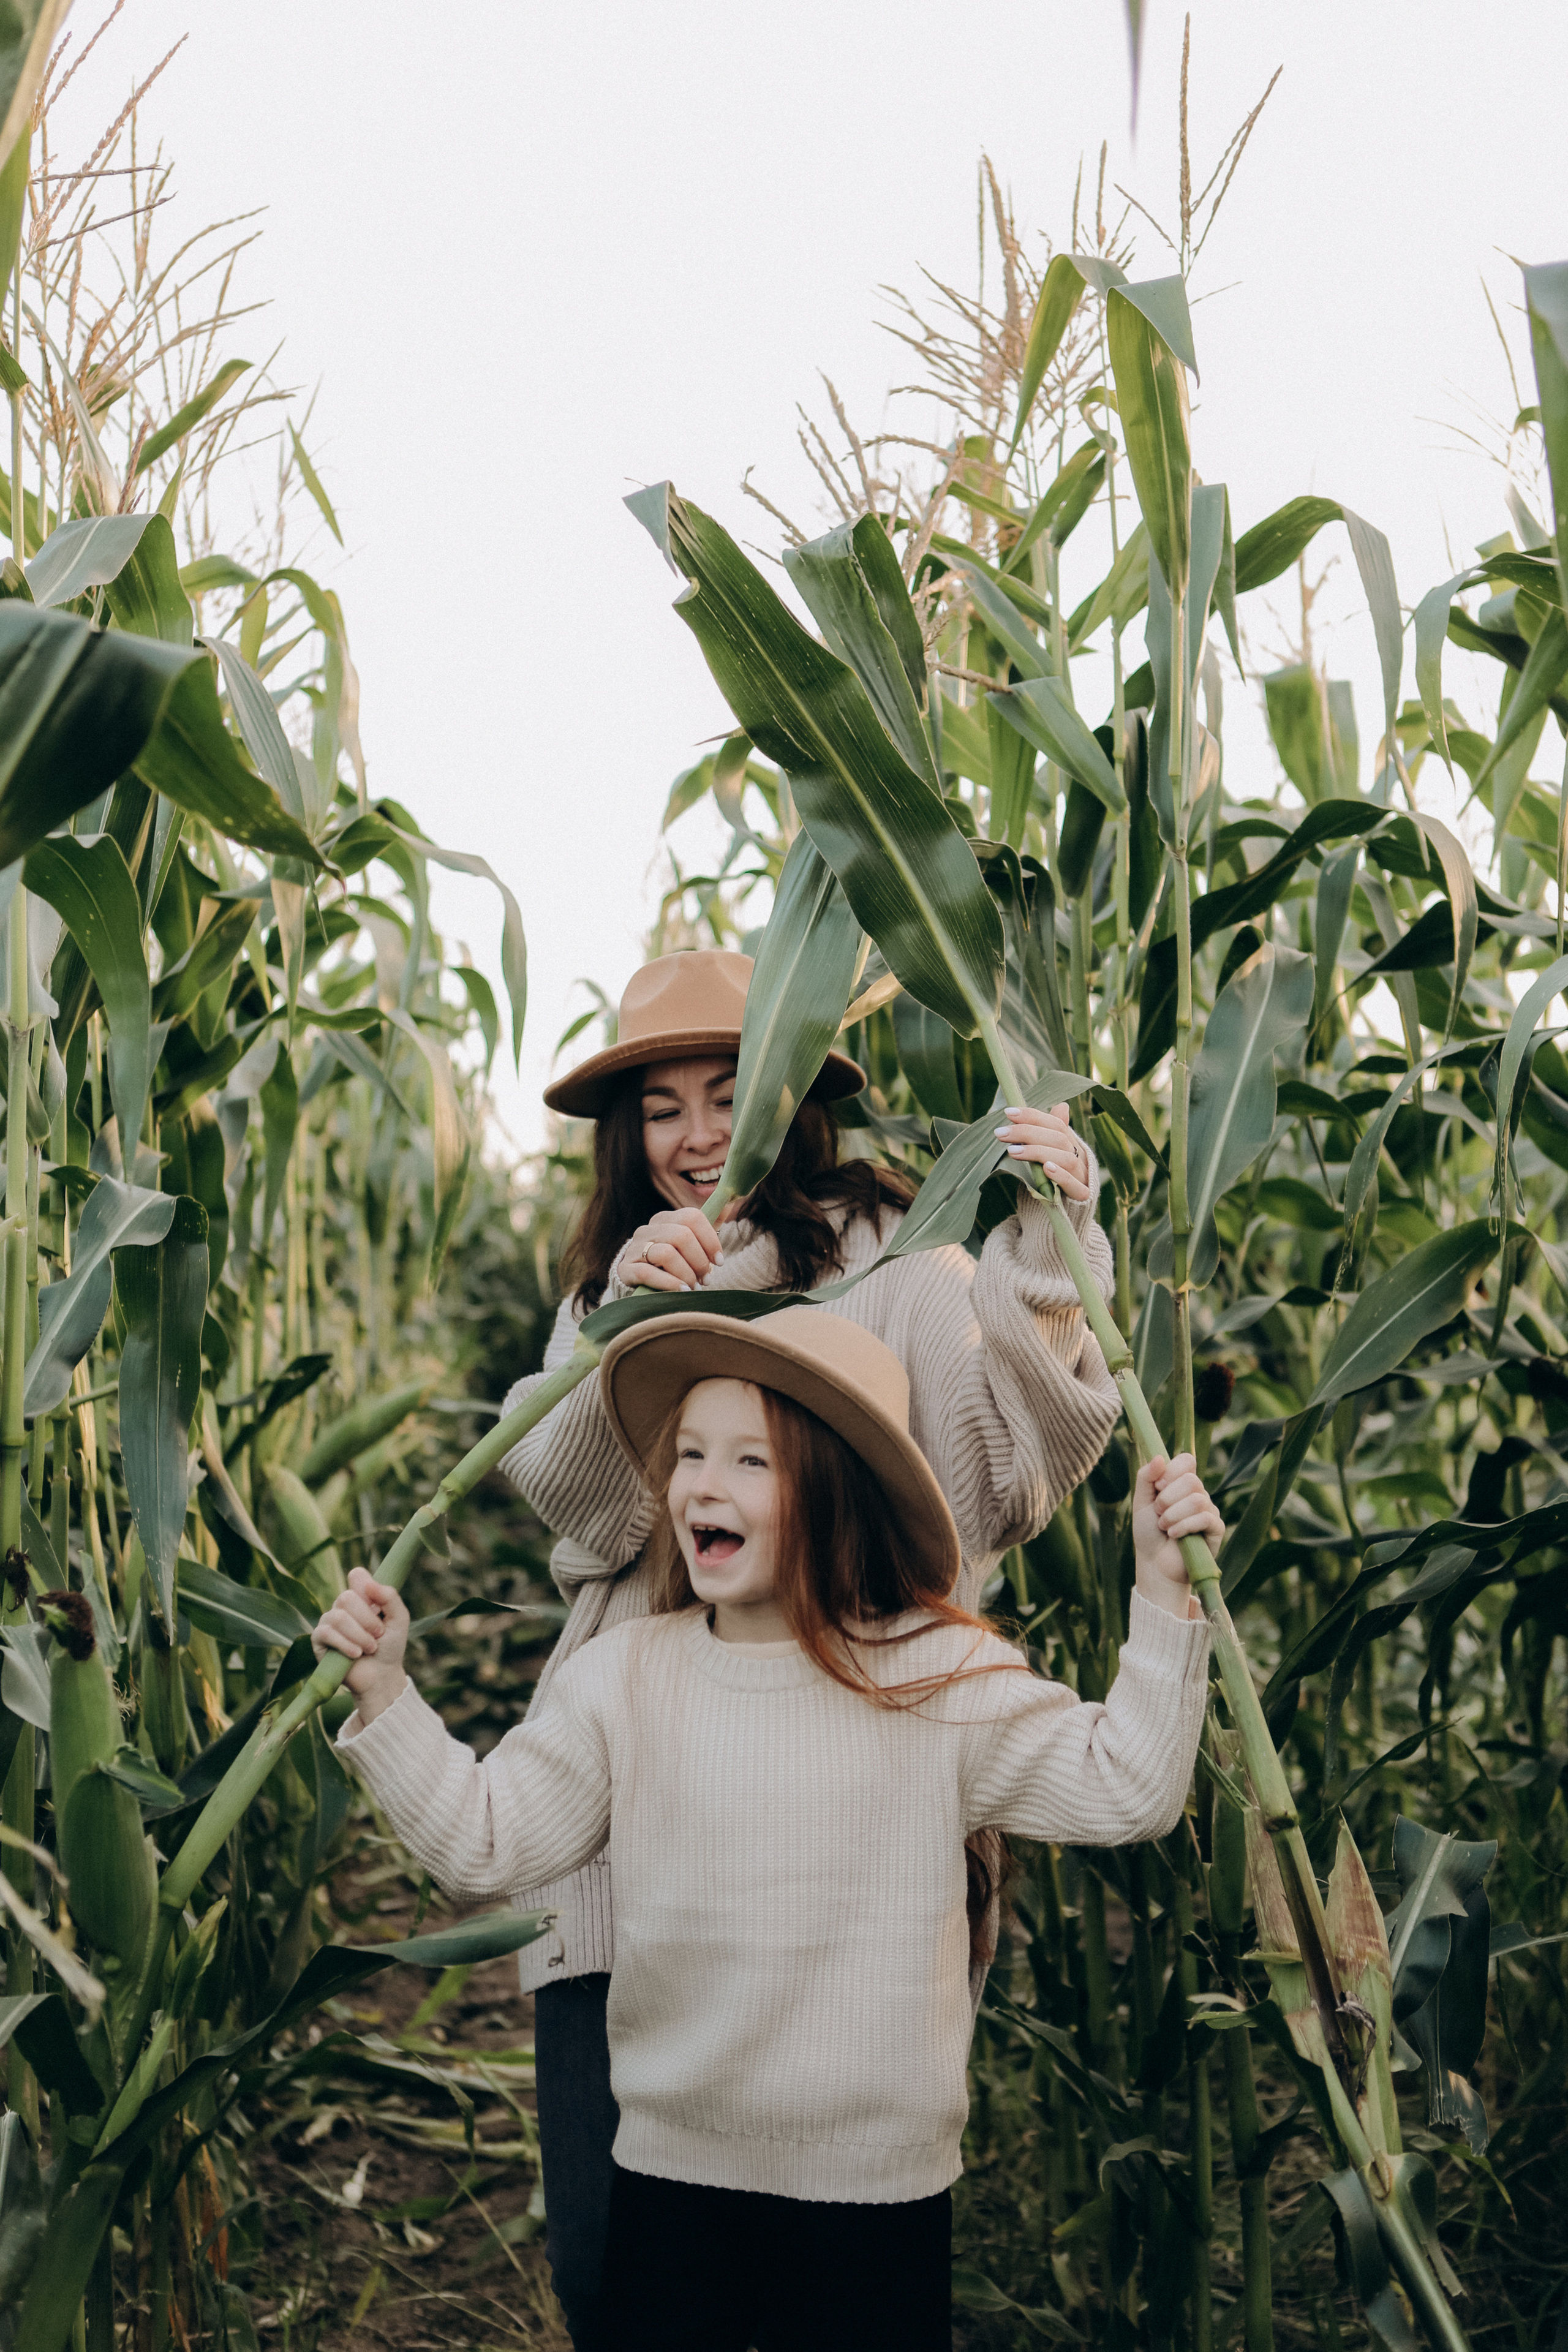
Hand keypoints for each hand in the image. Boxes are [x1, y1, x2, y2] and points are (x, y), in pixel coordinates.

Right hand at [312, 1568, 409, 1720]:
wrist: (381, 1675)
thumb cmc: (389, 1646)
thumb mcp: (399, 1619)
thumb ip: (389, 1597)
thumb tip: (368, 1582)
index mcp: (362, 1597)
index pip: (356, 1576)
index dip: (364, 1585)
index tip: (377, 1605)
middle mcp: (342, 1606)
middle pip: (346, 1597)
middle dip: (367, 1619)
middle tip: (378, 1634)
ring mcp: (328, 1622)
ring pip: (337, 1617)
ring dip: (359, 1635)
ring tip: (370, 1648)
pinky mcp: (318, 1640)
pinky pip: (325, 1633)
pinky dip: (345, 1644)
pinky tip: (356, 1654)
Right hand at [620, 1205, 728, 1291]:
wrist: (637, 1280)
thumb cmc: (671, 1262)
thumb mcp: (689, 1244)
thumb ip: (707, 1228)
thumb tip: (729, 1204)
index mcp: (665, 1219)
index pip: (692, 1217)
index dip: (710, 1240)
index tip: (719, 1261)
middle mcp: (648, 1229)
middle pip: (682, 1235)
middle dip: (699, 1261)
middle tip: (706, 1279)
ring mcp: (635, 1248)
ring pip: (667, 1254)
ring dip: (686, 1273)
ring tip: (693, 1287)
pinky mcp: (626, 1269)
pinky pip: (648, 1273)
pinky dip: (669, 1283)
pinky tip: (681, 1290)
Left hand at [993, 1102, 1093, 1201]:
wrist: (1064, 1217)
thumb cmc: (1052, 1184)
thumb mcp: (1050, 1156)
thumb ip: (1049, 1135)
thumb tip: (1062, 1106)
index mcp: (1072, 1145)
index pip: (1056, 1124)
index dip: (1033, 1116)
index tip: (1008, 1112)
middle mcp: (1080, 1158)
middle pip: (1058, 1138)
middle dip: (1027, 1132)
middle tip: (1000, 1133)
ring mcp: (1083, 1178)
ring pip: (1067, 1158)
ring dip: (1038, 1152)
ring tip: (1012, 1151)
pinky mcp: (1082, 1198)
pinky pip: (1075, 1185)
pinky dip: (1061, 1175)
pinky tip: (1045, 1168)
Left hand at [1132, 1453, 1222, 1619]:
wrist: (1155, 1564)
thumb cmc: (1148, 1533)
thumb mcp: (1141, 1502)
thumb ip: (1146, 1478)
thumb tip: (1159, 1457)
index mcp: (1180, 1484)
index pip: (1187, 1461)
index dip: (1172, 1471)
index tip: (1158, 1486)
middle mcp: (1198, 1494)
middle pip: (1191, 1480)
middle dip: (1168, 1497)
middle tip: (1158, 1513)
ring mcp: (1209, 1510)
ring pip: (1197, 1499)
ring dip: (1173, 1514)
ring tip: (1164, 1527)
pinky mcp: (1216, 1529)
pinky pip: (1206, 1518)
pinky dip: (1185, 1525)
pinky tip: (1174, 1535)